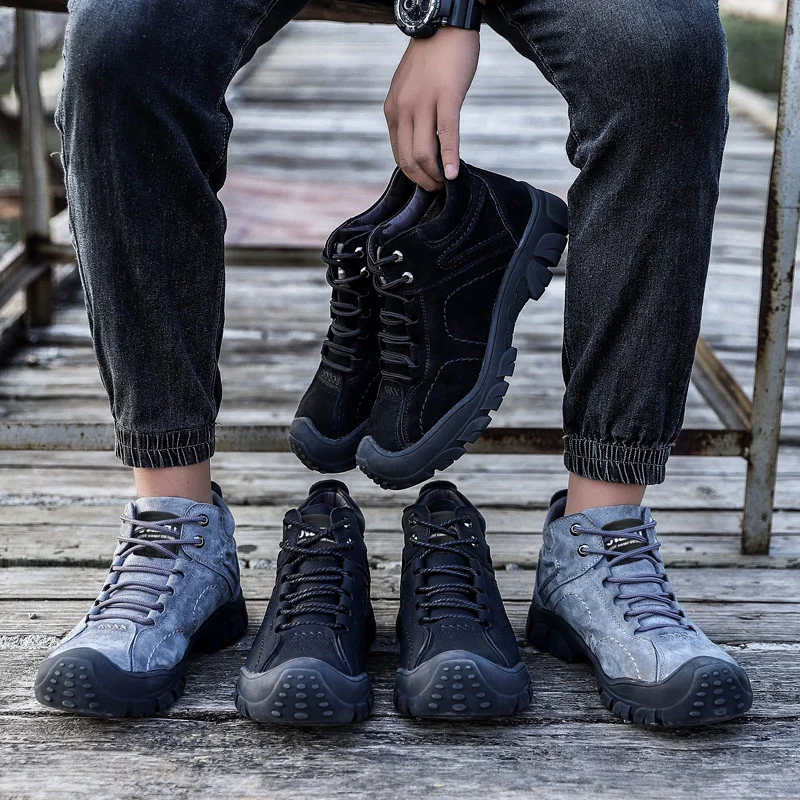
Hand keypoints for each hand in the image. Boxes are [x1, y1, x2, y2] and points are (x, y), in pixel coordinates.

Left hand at [384, 27, 479, 189]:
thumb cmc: (432, 58)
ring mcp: (424, 104)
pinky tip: (454, 173)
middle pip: (407, 159)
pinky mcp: (446, 97)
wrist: (444, 24)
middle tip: (437, 190)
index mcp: (393, 110)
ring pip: (423, 152)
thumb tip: (422, 140)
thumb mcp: (410, 89)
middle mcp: (403, 109)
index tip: (426, 182)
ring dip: (434, 174)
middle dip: (422, 180)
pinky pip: (446, 135)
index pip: (398, 154)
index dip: (412, 174)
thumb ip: (411, 114)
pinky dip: (449, 158)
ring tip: (446, 183)